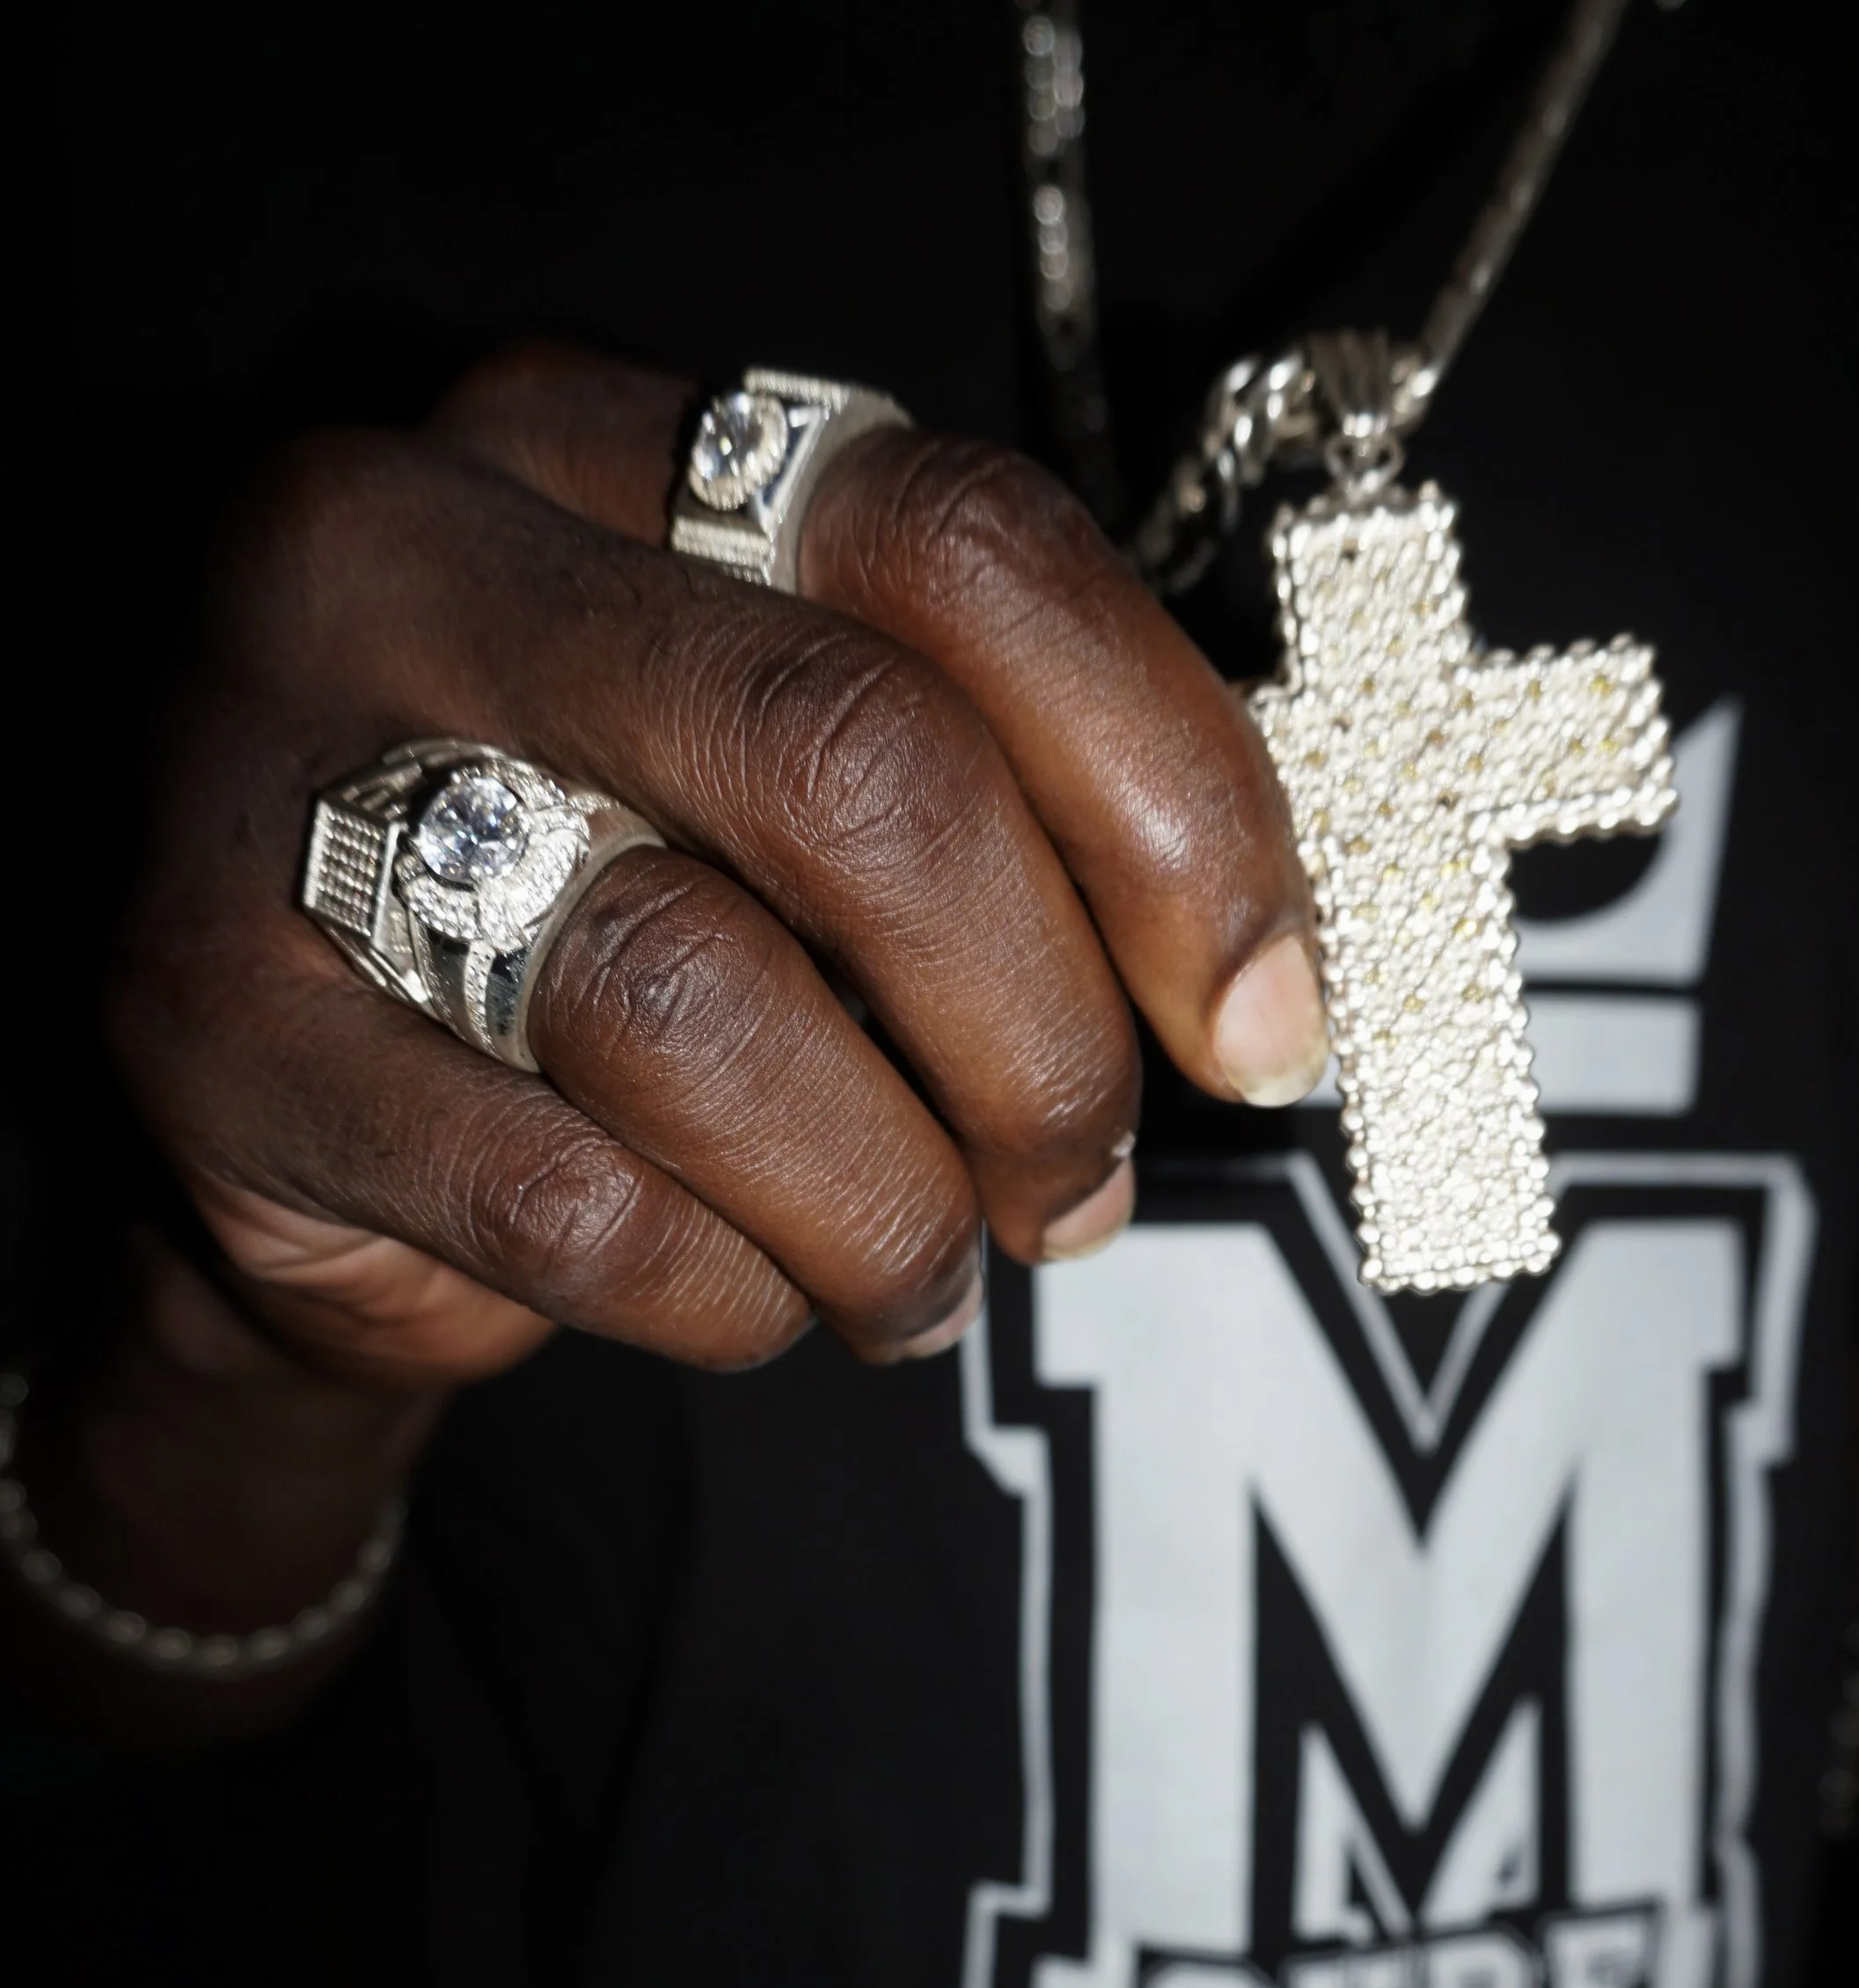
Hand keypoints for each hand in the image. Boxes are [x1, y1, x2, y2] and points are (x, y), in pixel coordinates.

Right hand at [109, 343, 1324, 1388]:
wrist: (287, 1100)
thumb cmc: (610, 916)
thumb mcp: (792, 798)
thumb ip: (1000, 802)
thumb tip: (1266, 983)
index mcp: (611, 443)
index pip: (966, 547)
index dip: (1172, 801)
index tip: (1263, 1014)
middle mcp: (417, 553)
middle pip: (854, 766)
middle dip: (1039, 1038)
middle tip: (1080, 1184)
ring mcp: (278, 779)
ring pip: (702, 1006)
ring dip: (887, 1203)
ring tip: (921, 1273)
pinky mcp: (213, 1027)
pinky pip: (574, 1200)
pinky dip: (728, 1293)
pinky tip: (751, 1294)